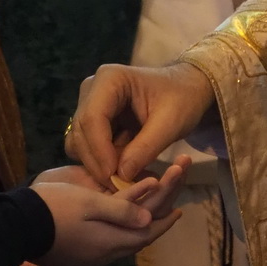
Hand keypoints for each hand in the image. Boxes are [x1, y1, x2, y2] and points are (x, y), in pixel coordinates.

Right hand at [30, 164, 186, 265]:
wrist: (14, 229)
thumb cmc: (53, 209)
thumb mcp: (89, 203)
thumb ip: (121, 211)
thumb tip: (149, 220)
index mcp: (108, 242)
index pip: (146, 234)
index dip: (164, 222)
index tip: (180, 211)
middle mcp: (102, 256)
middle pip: (136, 241)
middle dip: (156, 224)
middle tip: (172, 212)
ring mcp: (87, 260)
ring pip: (122, 245)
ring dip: (138, 231)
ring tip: (149, 219)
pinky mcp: (74, 259)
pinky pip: (107, 247)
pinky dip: (120, 234)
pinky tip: (116, 229)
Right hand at [68, 62, 215, 182]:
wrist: (187, 91)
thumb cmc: (183, 100)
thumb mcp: (171, 124)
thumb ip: (146, 148)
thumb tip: (121, 175)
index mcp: (110, 79)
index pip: (92, 118)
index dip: (100, 150)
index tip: (114, 176)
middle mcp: (92, 88)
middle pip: (81, 132)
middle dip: (98, 162)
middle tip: (119, 186)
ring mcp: (90, 103)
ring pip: (79, 142)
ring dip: (97, 164)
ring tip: (124, 178)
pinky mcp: (93, 119)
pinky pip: (87, 146)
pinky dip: (101, 161)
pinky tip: (123, 169)